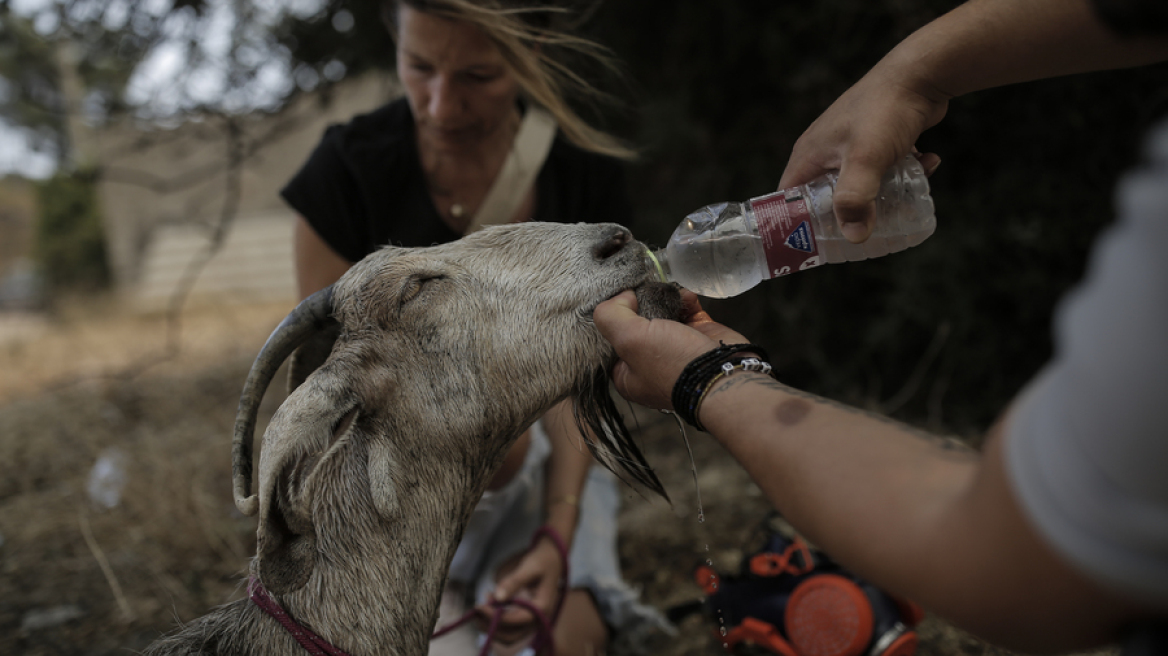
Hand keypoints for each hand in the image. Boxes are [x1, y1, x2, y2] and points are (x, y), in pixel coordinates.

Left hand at [475, 538, 564, 644]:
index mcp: (542, 608)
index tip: (479, 606)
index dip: (495, 617)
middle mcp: (539, 619)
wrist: (551, 560)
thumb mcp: (528, 568)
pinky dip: (497, 620)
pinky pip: (510, 626)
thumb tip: (497, 598)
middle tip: (475, 612)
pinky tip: (490, 600)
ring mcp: (533, 621)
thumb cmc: (541, 562)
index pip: (515, 621)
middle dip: (491, 627)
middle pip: (511, 635)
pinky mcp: (526, 617)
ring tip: (480, 607)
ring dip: (492, 626)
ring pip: (509, 635)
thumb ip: (514, 583)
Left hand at [594, 289, 746, 409]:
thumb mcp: (629, 340)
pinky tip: (686, 296)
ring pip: (661, 314)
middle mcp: (649, 363)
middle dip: (640, 303)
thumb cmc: (673, 364)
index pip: (609, 342)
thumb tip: (622, 297)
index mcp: (627, 375)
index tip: (617, 299)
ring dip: (664, 298)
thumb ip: (612, 315)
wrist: (724, 375)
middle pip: (636, 324)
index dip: (612, 318)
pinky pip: (686, 311)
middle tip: (644, 290)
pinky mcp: (698, 335)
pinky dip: (685, 300)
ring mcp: (675, 349)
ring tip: (667, 290)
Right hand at [778, 60, 946, 242]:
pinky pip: (884, 168)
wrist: (921, 72)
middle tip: (867, 233)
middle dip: (847, 216)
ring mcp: (851, 145)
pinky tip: (925, 166)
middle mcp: (825, 151)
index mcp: (809, 155)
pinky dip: (903, 173)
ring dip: (882, 195)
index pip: (789, 200)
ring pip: (860, 185)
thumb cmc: (885, 111)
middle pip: (825, 198)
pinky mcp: (878, 140)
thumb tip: (854, 237)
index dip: (797, 225)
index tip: (816, 246)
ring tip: (904, 202)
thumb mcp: (865, 159)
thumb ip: (855, 198)